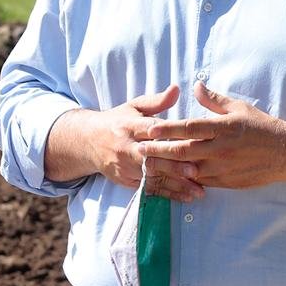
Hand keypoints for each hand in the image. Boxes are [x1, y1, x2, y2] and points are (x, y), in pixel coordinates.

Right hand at [86, 84, 203, 202]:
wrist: (87, 141)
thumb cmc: (118, 121)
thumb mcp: (134, 106)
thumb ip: (157, 101)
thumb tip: (177, 89)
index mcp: (130, 126)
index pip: (151, 131)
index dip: (169, 136)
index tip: (190, 141)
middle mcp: (126, 148)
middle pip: (151, 158)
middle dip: (173, 166)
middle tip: (196, 171)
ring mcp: (125, 167)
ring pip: (152, 177)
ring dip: (175, 186)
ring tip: (197, 191)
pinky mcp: (125, 180)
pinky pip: (148, 189)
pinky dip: (167, 194)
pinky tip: (185, 197)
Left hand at [141, 82, 285, 188]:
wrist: (285, 153)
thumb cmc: (262, 127)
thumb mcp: (240, 108)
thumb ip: (215, 100)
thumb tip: (195, 87)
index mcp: (224, 128)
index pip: (189, 128)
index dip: (167, 128)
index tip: (149, 128)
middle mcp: (221, 149)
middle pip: (182, 150)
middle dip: (158, 150)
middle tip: (139, 149)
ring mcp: (222, 168)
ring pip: (187, 169)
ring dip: (167, 167)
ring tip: (148, 164)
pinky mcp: (225, 182)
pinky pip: (198, 181)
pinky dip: (183, 178)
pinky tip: (170, 176)